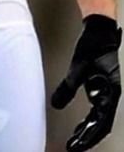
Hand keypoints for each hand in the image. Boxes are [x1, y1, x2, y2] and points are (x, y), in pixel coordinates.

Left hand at [51, 14, 121, 149]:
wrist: (100, 29)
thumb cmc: (93, 45)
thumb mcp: (78, 67)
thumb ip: (67, 87)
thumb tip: (56, 104)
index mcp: (110, 91)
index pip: (101, 123)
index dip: (89, 137)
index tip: (77, 145)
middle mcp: (112, 94)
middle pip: (102, 125)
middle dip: (88, 137)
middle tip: (73, 145)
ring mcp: (108, 91)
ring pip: (100, 118)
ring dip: (88, 129)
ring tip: (75, 138)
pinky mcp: (103, 86)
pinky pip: (98, 109)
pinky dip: (89, 118)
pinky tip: (81, 123)